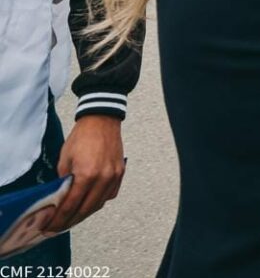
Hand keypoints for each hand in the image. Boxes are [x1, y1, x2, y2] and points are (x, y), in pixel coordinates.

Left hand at [48, 115, 124, 231]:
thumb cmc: (81, 138)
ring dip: (84, 214)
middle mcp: (103, 178)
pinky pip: (109, 195)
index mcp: (86, 175)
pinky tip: (88, 204)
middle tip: (57, 228)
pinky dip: (98, 202)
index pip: (71, 205)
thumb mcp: (64, 160)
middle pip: (86, 209)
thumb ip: (63, 182)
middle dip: (70, 221)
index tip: (49, 227)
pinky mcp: (120, 173)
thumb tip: (59, 199)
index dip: (59, 219)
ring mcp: (114, 176)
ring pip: (99, 204)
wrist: (102, 121)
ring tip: (71, 219)